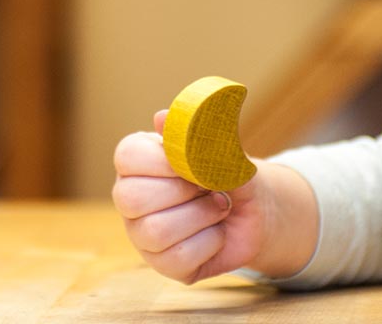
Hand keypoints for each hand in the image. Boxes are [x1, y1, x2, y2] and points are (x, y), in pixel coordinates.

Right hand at [111, 109, 312, 283]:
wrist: (255, 210)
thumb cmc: (228, 173)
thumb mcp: (221, 150)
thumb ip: (194, 135)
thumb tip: (160, 117)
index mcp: (136, 163)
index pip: (126, 157)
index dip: (161, 161)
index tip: (190, 161)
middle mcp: (129, 199)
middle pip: (132, 198)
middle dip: (182, 191)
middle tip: (209, 187)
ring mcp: (142, 235)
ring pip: (156, 230)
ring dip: (201, 216)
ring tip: (218, 207)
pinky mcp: (163, 264)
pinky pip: (179, 258)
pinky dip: (210, 242)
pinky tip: (216, 233)